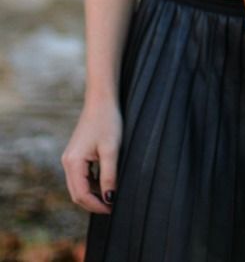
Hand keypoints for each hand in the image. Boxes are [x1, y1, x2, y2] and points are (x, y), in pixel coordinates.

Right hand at [61, 99, 122, 213]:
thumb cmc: (107, 121)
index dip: (97, 205)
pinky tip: (107, 181)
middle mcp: (67, 162)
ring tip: (112, 195)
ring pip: (79, 186)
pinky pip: (82, 176)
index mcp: (73, 163)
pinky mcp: (76, 154)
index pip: (81, 195)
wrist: (102, 100)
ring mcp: (70, 158)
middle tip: (113, 207)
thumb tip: (109, 199)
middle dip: (94, 203)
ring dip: (93, 194)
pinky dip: (93, 183)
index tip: (113, 209)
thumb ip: (109, 176)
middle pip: (77, 193)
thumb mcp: (111, 150)